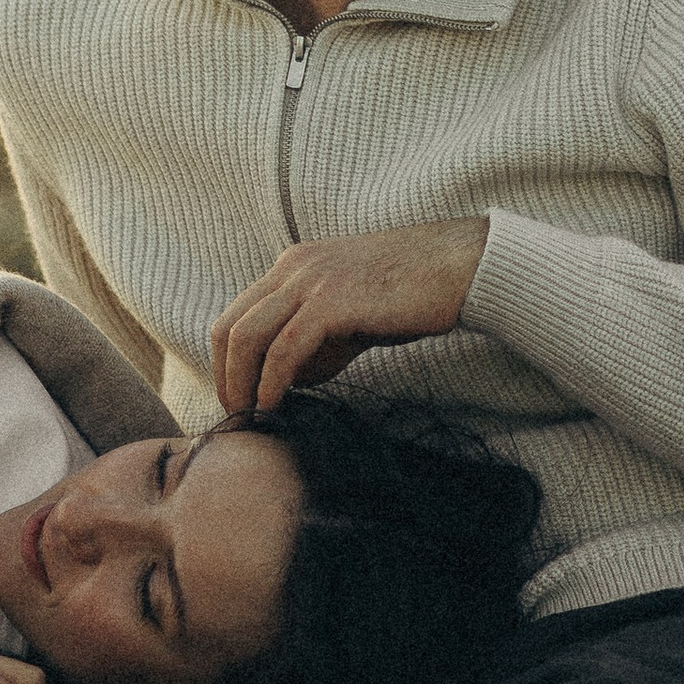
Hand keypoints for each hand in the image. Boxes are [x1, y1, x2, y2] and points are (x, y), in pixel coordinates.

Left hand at [210, 222, 488, 414]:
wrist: (458, 268)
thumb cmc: (410, 294)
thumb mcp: (350, 315)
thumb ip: (317, 342)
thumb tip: (287, 380)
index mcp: (292, 266)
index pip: (235, 316)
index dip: (227, 362)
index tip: (236, 398)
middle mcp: (292, 268)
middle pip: (229, 327)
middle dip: (225, 377)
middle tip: (235, 415)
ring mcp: (310, 281)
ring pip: (248, 336)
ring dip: (241, 384)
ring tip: (251, 417)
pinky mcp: (333, 302)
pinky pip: (285, 348)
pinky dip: (272, 381)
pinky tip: (274, 405)